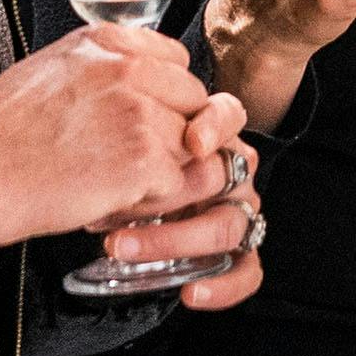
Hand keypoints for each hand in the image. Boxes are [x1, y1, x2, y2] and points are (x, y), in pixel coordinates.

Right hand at [0, 22, 220, 275]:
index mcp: (108, 41)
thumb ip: (105, 69)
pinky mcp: (143, 159)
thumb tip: (146, 86)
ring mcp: (140, 112)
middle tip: (121, 159)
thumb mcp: (53, 71)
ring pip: (187, 146)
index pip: (177, 62)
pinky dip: (146, 200)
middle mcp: (130, 68)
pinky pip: (174, 184)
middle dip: (169, 134)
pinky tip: (103, 197)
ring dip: (158, 170)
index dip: (162, 99)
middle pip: (193, 102)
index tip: (135, 121)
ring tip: (106, 179)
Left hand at [86, 93, 266, 310]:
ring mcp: (238, 215)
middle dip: (168, 194)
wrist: (109, 214)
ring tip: (121, 248)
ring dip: (174, 240)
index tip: (192, 142)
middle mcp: (232, 175)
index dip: (216, 126)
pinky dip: (223, 285)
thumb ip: (126, 110)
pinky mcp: (239, 257)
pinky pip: (247, 271)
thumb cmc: (116, 169)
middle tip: (115, 206)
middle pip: (221, 177)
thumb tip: (125, 63)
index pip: (230, 116)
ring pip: (227, 227)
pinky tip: (189, 292)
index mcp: (212, 138)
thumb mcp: (115, 138)